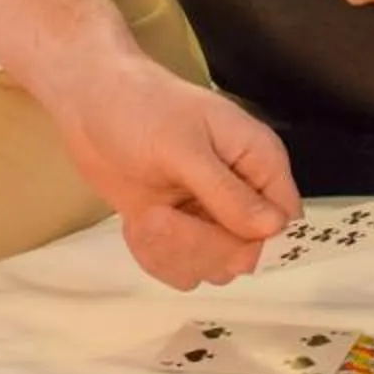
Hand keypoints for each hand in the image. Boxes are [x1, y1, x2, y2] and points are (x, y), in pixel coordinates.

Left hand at [49, 60, 301, 287]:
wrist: (88, 104)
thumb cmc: (140, 107)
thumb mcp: (183, 146)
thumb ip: (226, 191)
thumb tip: (272, 228)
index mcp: (258, 160)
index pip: (285, 219)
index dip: (255, 237)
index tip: (213, 228)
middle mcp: (242, 191)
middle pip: (249, 252)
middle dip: (201, 245)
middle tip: (161, 217)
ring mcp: (209, 214)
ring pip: (214, 267)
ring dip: (174, 254)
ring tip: (146, 219)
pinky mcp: (178, 231)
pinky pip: (183, 269)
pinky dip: (156, 257)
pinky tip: (138, 226)